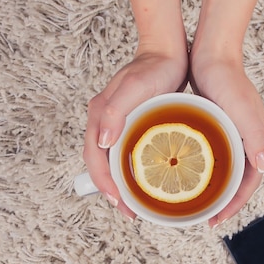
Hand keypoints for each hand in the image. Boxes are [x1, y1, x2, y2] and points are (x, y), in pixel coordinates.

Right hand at [83, 49, 187, 218]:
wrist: (168, 51)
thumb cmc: (153, 68)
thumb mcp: (134, 88)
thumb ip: (114, 112)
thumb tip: (103, 143)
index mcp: (99, 116)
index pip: (95, 159)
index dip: (104, 184)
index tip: (120, 203)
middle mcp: (104, 122)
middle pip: (101, 164)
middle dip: (112, 191)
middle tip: (130, 212)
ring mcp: (117, 123)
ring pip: (112, 161)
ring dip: (120, 184)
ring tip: (136, 203)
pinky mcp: (131, 123)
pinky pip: (125, 152)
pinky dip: (131, 170)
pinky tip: (145, 180)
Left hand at [188, 52, 263, 226]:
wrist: (212, 54)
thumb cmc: (228, 81)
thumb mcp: (243, 112)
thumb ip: (256, 139)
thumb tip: (263, 167)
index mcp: (257, 142)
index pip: (248, 185)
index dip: (233, 205)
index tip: (215, 220)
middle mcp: (248, 142)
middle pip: (238, 182)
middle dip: (224, 203)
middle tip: (204, 218)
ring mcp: (234, 136)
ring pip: (225, 171)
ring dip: (214, 189)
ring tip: (196, 203)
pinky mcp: (219, 128)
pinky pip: (215, 157)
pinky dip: (204, 171)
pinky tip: (186, 177)